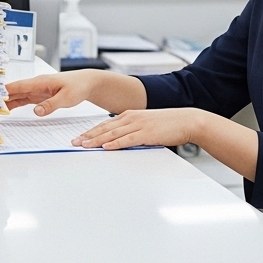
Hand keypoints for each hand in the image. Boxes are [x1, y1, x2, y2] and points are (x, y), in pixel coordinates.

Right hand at [5, 71, 101, 115]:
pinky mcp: (38, 95)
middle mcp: (34, 85)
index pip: (17, 86)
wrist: (86, 83)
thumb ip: (51, 105)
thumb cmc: (77, 87)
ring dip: (4, 102)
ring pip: (15, 95)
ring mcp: (35, 90)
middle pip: (12, 91)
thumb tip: (36, 111)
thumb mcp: (67, 98)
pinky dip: (13, 104)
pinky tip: (5, 109)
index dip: (3, 91)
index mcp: (39, 82)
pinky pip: (22, 99)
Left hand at [72, 108, 201, 149]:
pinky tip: (106, 147)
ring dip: (97, 140)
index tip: (79, 138)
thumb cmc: (168, 124)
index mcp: (129, 115)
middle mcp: (131, 118)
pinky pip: (127, 140)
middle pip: (104, 129)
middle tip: (74, 143)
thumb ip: (132, 131)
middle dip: (88, 136)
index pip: (104, 125)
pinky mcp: (147, 134)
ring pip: (112, 134)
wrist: (187, 120)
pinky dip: (115, 144)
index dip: (90, 131)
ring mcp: (138, 125)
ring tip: (84, 146)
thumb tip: (119, 142)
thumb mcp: (145, 124)